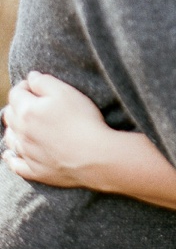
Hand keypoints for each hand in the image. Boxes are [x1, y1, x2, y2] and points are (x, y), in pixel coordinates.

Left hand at [2, 72, 111, 187]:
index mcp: (27, 111)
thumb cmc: (82, 120)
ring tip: (23, 124)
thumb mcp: (66, 92)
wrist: (93, 156)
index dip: (24, 86)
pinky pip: (15, 164)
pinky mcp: (34, 170)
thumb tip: (31, 77)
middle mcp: (22, 133)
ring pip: (10, 138)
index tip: (34, 84)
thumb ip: (44, 82)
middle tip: (31, 101)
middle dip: (17, 105)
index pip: (15, 94)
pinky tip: (10, 154)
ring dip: (13, 128)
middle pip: (9, 115)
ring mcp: (26, 153)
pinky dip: (11, 157)